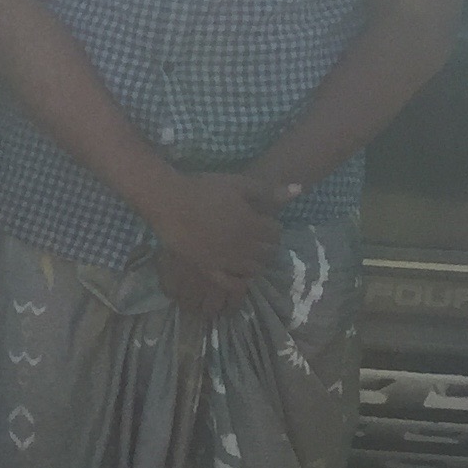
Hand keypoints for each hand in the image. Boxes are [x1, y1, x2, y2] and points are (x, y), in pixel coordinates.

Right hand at [144, 165, 289, 315]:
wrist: (168, 201)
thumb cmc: (203, 189)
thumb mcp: (238, 183)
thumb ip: (268, 190)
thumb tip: (299, 190)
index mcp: (252, 224)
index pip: (275, 232)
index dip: (272, 226)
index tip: (263, 221)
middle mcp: (243, 246)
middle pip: (267, 252)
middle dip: (266, 244)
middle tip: (256, 237)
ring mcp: (226, 260)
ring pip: (253, 269)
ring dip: (256, 262)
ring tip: (247, 253)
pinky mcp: (208, 269)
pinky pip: (230, 284)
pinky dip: (239, 282)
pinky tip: (238, 274)